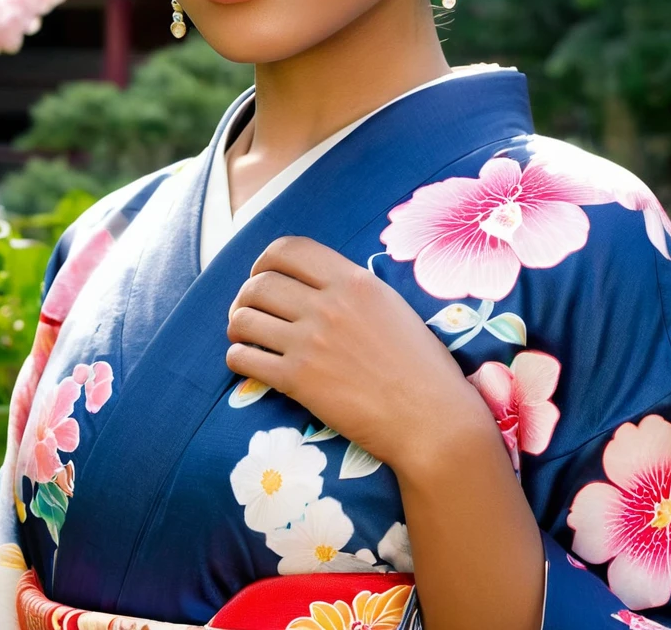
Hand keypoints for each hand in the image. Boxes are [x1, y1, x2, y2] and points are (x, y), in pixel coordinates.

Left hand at [226, 236, 486, 473]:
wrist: (432, 420)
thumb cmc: (422, 366)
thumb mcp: (392, 306)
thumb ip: (353, 289)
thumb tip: (319, 283)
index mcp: (354, 280)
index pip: (288, 249)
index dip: (265, 260)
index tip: (263, 275)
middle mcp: (328, 304)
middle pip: (259, 283)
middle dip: (246, 294)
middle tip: (249, 309)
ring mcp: (310, 342)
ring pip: (245, 318)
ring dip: (237, 324)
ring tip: (245, 334)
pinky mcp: (298, 380)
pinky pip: (244, 358)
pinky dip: (237, 357)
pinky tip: (247, 362)